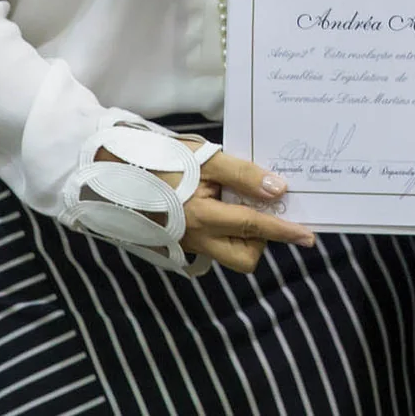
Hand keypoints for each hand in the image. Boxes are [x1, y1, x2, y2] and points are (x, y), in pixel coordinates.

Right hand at [97, 140, 315, 273]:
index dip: (285, 231)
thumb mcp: (204, 158)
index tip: (309, 237)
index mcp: (204, 217)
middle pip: (244, 257)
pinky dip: (221, 231)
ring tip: (231, 200)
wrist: (104, 169)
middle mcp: (196, 239)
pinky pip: (210, 245)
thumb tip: (280, 190)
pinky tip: (212, 204)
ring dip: (241, 235)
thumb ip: (243, 175)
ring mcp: (185, 245)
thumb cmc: (157, 159)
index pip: (256, 227)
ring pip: (227, 253)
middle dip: (261, 241)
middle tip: (258, 208)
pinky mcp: (176, 243)